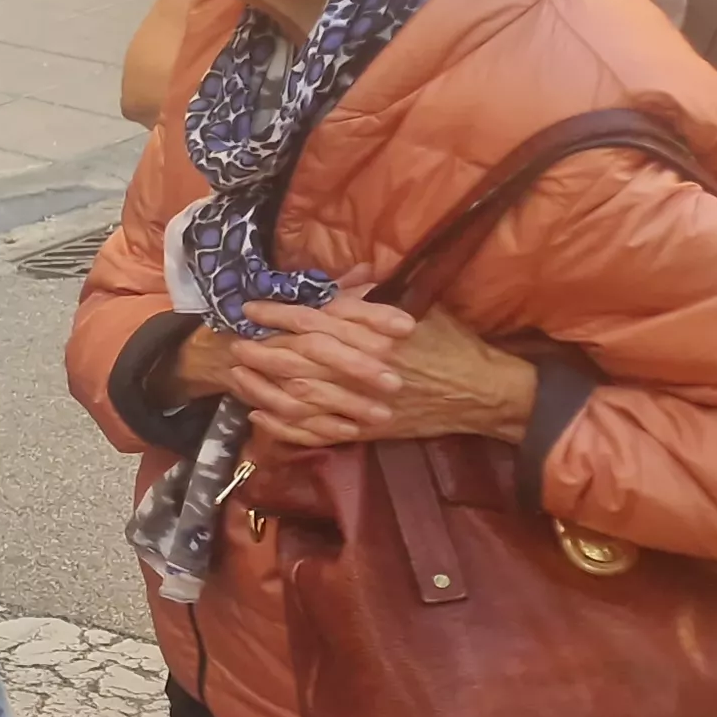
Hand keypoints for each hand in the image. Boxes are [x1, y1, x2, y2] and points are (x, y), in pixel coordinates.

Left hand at [229, 299, 536, 447]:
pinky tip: (259, 415)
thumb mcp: (414, 309)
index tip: (250, 308)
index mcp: (373, 334)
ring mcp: (361, 402)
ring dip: (262, 386)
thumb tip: (336, 285)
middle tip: (233, 342)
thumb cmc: (452, 344)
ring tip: (236, 375)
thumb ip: (370, 300)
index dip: (277, 314)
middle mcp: (362, 368)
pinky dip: (283, 426)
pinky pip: (315, 431)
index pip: (313, 321)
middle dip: (261, 349)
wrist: (483, 392)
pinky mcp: (365, 430)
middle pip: (298, 359)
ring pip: (299, 396)